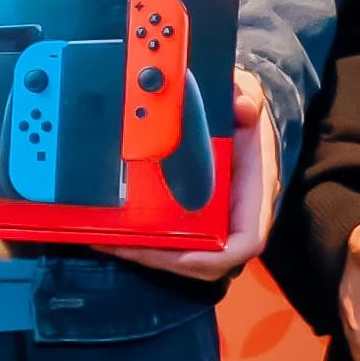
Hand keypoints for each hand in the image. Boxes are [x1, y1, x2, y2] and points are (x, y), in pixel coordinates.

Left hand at [101, 72, 279, 274]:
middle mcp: (234, 215)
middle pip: (204, 260)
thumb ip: (247, 102)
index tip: (185, 256)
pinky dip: (143, 240)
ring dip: (145, 253)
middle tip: (122, 245)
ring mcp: (212, 219)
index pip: (247, 241)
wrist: (243, 117)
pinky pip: (171, 239)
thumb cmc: (247, 118)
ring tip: (106, 240)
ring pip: (183, 255)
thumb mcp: (249, 101)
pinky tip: (110, 230)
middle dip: (163, 257)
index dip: (218, 256)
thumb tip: (242, 107)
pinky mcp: (192, 215)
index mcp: (253, 194)